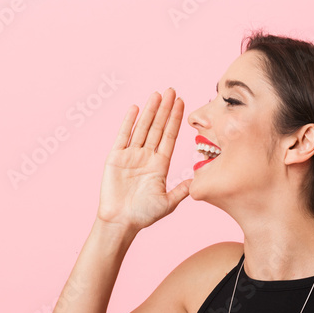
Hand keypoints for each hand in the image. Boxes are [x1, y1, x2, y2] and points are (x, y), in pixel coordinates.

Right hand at [96, 88, 191, 230]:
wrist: (120, 222)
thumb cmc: (143, 216)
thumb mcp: (168, 203)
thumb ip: (181, 190)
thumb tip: (197, 180)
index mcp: (160, 165)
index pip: (170, 137)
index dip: (176, 120)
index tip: (182, 103)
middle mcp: (146, 157)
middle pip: (158, 128)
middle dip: (165, 110)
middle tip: (172, 90)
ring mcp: (131, 156)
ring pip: (142, 128)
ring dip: (150, 111)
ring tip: (157, 94)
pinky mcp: (116, 157)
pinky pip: (123, 136)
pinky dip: (129, 122)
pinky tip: (136, 109)